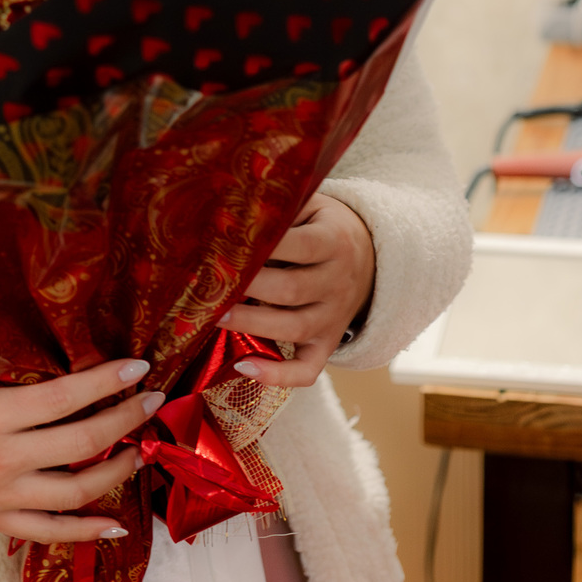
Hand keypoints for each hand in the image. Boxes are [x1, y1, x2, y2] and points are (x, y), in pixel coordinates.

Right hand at [0, 358, 163, 542]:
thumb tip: (46, 338)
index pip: (63, 399)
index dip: (105, 382)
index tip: (136, 365)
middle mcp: (1, 460)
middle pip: (80, 444)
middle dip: (125, 420)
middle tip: (152, 399)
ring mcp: (1, 497)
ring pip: (75, 491)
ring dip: (117, 470)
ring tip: (141, 448)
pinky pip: (51, 530)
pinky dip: (87, 530)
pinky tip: (118, 522)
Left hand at [219, 193, 375, 387]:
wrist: (370, 258)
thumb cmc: (324, 226)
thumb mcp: (313, 205)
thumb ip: (283, 208)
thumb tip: (235, 208)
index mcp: (335, 242)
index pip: (301, 245)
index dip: (266, 246)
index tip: (228, 243)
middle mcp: (338, 283)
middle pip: (292, 290)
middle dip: (249, 287)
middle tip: (211, 282)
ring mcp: (334, 318)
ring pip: (294, 329)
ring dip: (252, 325)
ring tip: (215, 317)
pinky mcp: (327, 344)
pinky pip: (307, 369)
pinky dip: (278, 376)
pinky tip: (244, 368)